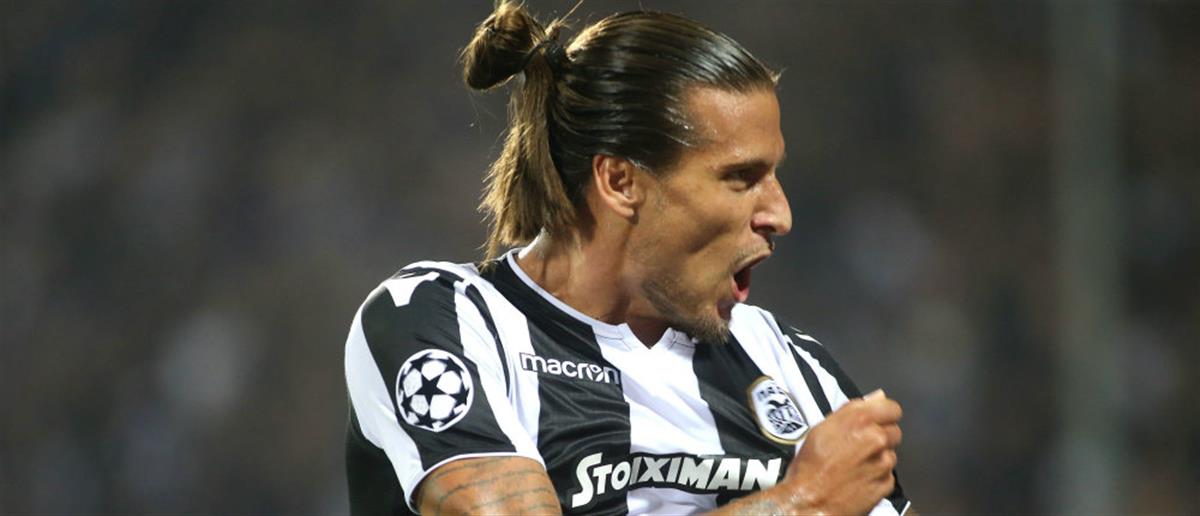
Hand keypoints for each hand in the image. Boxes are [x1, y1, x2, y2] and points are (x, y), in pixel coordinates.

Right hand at [780, 389, 902, 514]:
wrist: (809, 501)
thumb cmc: (810, 466)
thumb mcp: (822, 428)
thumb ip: (852, 410)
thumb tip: (875, 398)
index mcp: (860, 420)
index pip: (892, 408)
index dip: (883, 414)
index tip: (877, 420)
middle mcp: (876, 439)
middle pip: (894, 431)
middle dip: (881, 436)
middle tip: (860, 446)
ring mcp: (883, 463)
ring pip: (891, 454)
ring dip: (879, 458)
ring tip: (856, 465)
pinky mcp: (886, 484)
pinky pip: (889, 475)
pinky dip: (878, 476)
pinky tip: (859, 479)